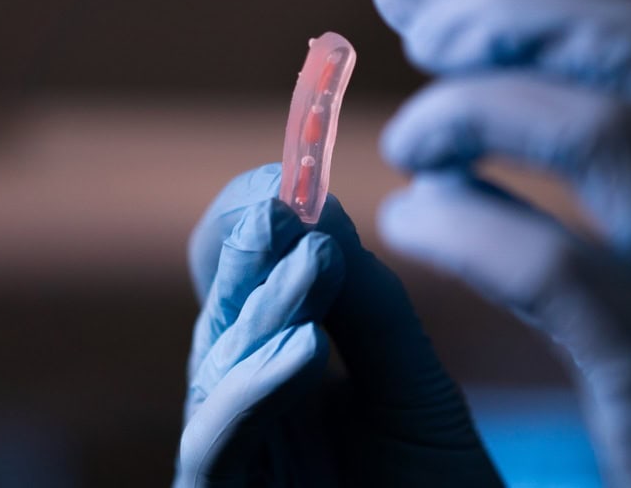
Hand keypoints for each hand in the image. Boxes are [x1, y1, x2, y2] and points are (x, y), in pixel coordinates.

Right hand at [174, 164, 502, 486]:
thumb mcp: (413, 388)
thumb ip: (369, 309)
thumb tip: (323, 215)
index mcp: (282, 364)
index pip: (249, 279)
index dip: (256, 226)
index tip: (290, 176)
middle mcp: (246, 401)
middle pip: (225, 310)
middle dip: (252, 252)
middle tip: (282, 196)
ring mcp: (231, 454)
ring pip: (217, 365)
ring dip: (263, 308)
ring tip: (313, 263)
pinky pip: (219, 441)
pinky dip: (253, 390)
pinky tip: (300, 349)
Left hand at [372, 0, 630, 486]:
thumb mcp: (612, 215)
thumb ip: (514, 107)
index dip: (523, 3)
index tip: (418, 4)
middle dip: (510, 24)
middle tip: (419, 46)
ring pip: (606, 139)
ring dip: (477, 117)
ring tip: (407, 148)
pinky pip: (559, 270)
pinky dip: (469, 229)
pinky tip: (412, 224)